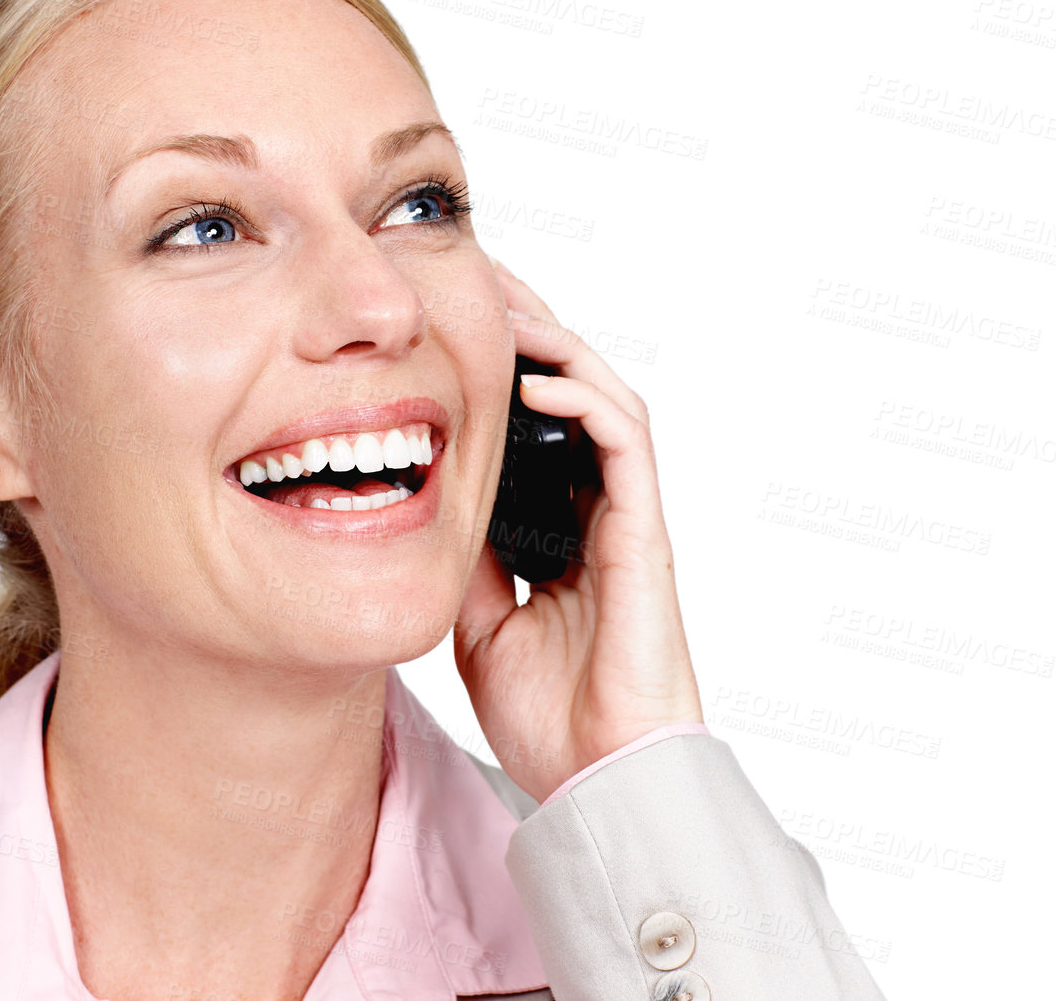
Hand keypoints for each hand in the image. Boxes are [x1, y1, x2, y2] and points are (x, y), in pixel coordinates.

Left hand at [453, 259, 703, 802]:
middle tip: (477, 277)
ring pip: (603, 397)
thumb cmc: (550, 711)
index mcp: (559, 526)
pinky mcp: (643, 533)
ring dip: (557, 344)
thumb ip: (460, 556)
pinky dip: (585, 399)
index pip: (533, 423)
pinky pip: (624, 443)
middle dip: (528, 329)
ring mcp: (624, 517)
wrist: (599, 777)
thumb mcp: (474, 617)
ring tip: (506, 304)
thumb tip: (412, 503)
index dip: (498, 368)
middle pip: (570, 392)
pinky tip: (539, 376)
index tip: (449, 324)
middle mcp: (596, 509)